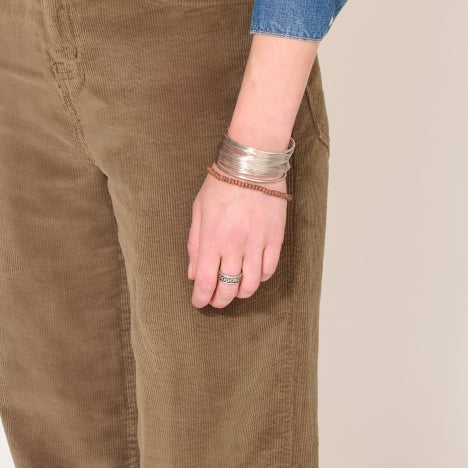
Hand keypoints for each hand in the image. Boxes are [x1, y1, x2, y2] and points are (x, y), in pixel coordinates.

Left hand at [187, 169, 287, 307]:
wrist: (251, 165)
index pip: (205, 282)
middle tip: (216, 301)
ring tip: (235, 291)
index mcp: (212, 240)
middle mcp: (234, 247)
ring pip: (251, 285)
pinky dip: (261, 278)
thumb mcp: (199, 211)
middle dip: (220, 300)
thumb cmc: (222, 184)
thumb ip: (194, 244)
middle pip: (228, 288)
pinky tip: (254, 275)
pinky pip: (269, 270)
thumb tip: (193, 272)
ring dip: (241, 293)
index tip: (199, 302)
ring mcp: (256, 244)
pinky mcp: (275, 239)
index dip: (201, 298)